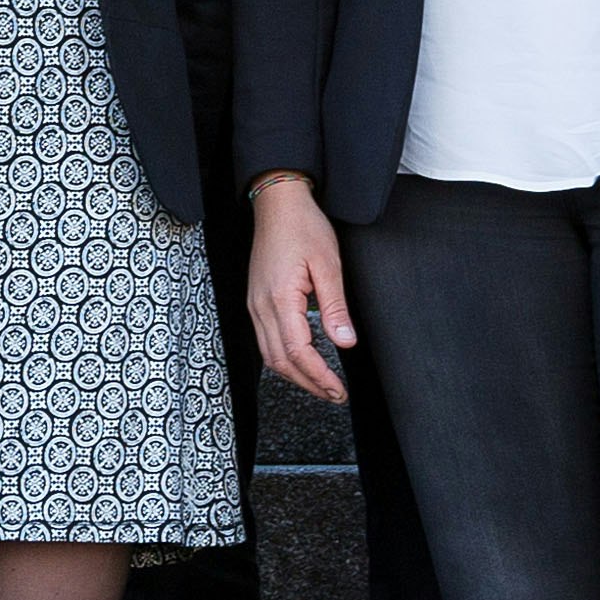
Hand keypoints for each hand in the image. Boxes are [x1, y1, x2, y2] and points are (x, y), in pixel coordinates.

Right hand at [246, 174, 354, 403]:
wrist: (278, 204)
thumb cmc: (303, 227)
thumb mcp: (329, 265)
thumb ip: (335, 307)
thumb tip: (345, 342)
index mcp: (280, 299)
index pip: (298, 352)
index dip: (319, 376)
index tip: (338, 390)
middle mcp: (261, 307)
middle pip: (281, 361)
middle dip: (308, 384)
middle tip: (335, 394)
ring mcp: (254, 305)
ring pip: (270, 356)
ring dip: (295, 375)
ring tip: (321, 385)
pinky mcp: (255, 302)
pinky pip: (265, 341)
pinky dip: (284, 359)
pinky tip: (302, 362)